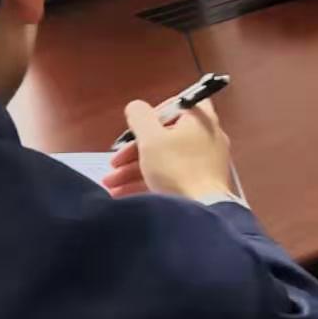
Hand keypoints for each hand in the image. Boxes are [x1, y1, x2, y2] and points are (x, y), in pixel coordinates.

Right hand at [98, 99, 236, 201]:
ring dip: (135, 169)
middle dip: (133, 151)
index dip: (152, 116)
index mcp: (199, 119)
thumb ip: (140, 116)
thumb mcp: (151, 138)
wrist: (201, 212)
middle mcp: (206, 137)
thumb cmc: (176, 168)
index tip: (135, 131)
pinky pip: (173, 176)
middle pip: (165, 136)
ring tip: (111, 184)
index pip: (176, 106)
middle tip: (114, 164)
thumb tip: (136, 107)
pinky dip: (149, 181)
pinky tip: (124, 193)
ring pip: (166, 159)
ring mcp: (206, 162)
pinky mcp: (202, 184)